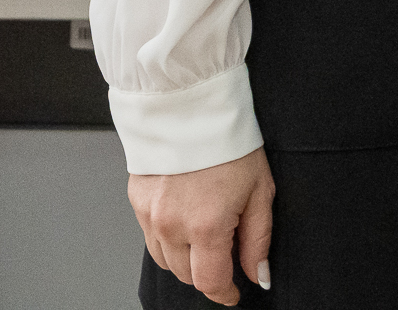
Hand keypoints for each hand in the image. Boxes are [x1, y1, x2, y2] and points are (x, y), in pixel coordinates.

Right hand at [128, 149, 273, 305]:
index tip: (233, 293)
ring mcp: (150, 215)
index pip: (210, 281)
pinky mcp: (137, 202)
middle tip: (225, 250)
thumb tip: (258, 275)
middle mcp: (172, 225)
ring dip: (185, 258)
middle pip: (186, 275)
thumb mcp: (260, 191)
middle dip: (207, 272)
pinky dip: (167, 237)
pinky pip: (150, 236)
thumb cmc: (230, 143)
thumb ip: (257, 240)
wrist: (192, 106)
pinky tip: (184, 216)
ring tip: (204, 232)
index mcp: (206, 225)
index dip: (224, 293)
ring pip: (165, 260)